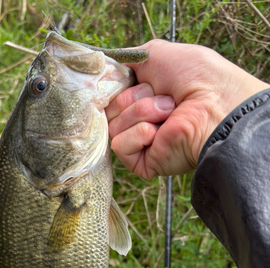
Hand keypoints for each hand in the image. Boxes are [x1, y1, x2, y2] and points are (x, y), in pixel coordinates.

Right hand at [106, 39, 268, 178]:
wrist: (215, 107)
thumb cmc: (196, 77)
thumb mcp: (156, 53)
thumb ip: (128, 58)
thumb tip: (105, 67)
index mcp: (144, 96)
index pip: (111, 93)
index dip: (118, 85)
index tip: (133, 79)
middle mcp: (141, 120)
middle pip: (111, 109)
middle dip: (135, 98)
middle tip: (165, 99)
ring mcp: (142, 142)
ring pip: (114, 125)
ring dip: (142, 113)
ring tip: (170, 113)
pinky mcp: (142, 162)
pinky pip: (119, 145)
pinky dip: (138, 134)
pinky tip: (160, 133)